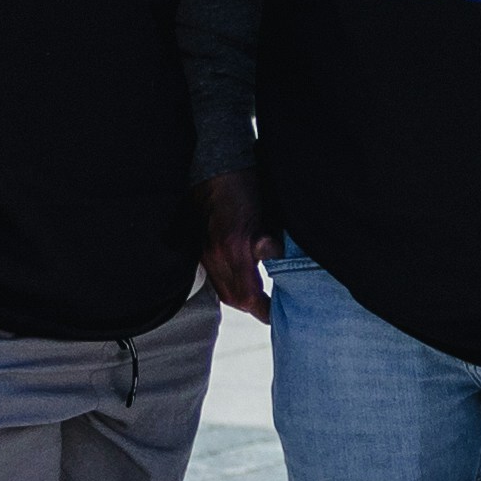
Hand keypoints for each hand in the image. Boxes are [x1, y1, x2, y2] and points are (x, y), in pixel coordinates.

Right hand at [198, 170, 272, 320]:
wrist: (215, 166)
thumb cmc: (243, 184)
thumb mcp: (264, 209)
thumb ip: (267, 238)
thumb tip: (271, 253)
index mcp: (233, 247)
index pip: (247, 295)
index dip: (263, 309)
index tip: (276, 314)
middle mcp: (216, 254)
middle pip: (234, 298)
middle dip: (254, 307)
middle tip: (273, 310)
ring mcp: (207, 252)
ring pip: (224, 290)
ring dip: (242, 298)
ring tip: (261, 300)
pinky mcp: (204, 246)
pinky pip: (217, 276)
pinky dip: (232, 284)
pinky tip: (244, 282)